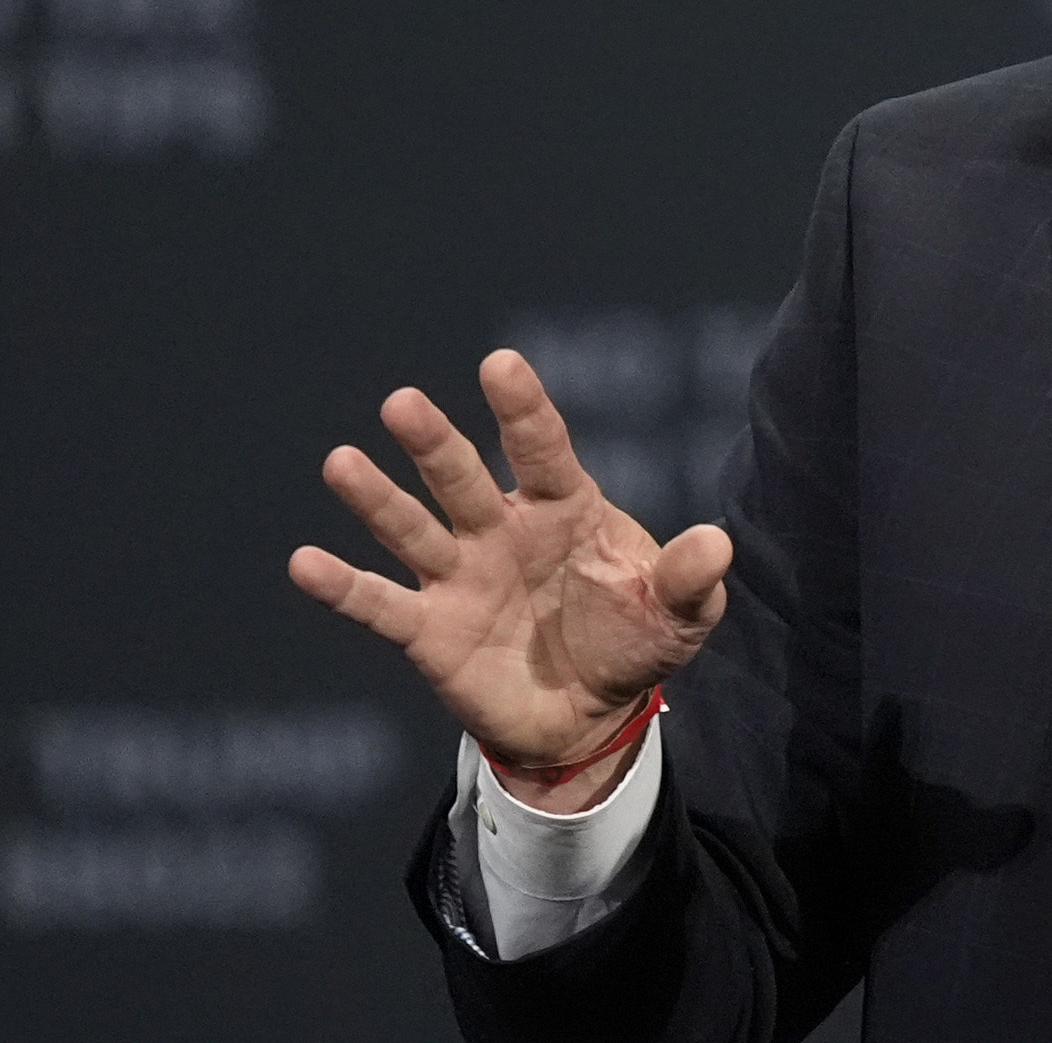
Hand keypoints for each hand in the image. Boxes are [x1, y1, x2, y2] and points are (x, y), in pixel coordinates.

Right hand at [288, 349, 730, 812]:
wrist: (590, 715)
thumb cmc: (635, 640)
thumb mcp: (677, 614)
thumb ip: (691, 579)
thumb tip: (718, 544)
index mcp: (564, 509)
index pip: (541, 448)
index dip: (522, 409)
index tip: (500, 364)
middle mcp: (502, 530)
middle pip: (462, 477)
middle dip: (434, 443)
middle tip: (403, 403)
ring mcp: (459, 576)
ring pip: (411, 528)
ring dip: (377, 499)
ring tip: (342, 462)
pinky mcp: (429, 630)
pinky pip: (380, 605)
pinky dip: (343, 587)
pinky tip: (305, 562)